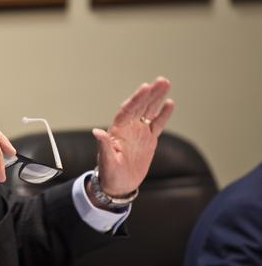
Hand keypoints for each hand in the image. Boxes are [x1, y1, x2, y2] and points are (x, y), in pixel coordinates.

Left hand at [90, 77, 174, 200]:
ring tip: (165, 83)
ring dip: (157, 98)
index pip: (128, 110)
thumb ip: (104, 146)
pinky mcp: (148, 140)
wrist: (118, 185)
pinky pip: (157, 124)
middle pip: (140, 106)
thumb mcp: (107, 161)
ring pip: (149, 111)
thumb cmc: (109, 174)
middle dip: (150, 93)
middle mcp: (128, 128)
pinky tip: (169, 102)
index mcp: (117, 130)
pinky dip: (163, 114)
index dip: (136, 99)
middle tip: (161, 80)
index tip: (145, 87)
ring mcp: (139, 132)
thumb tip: (96, 132)